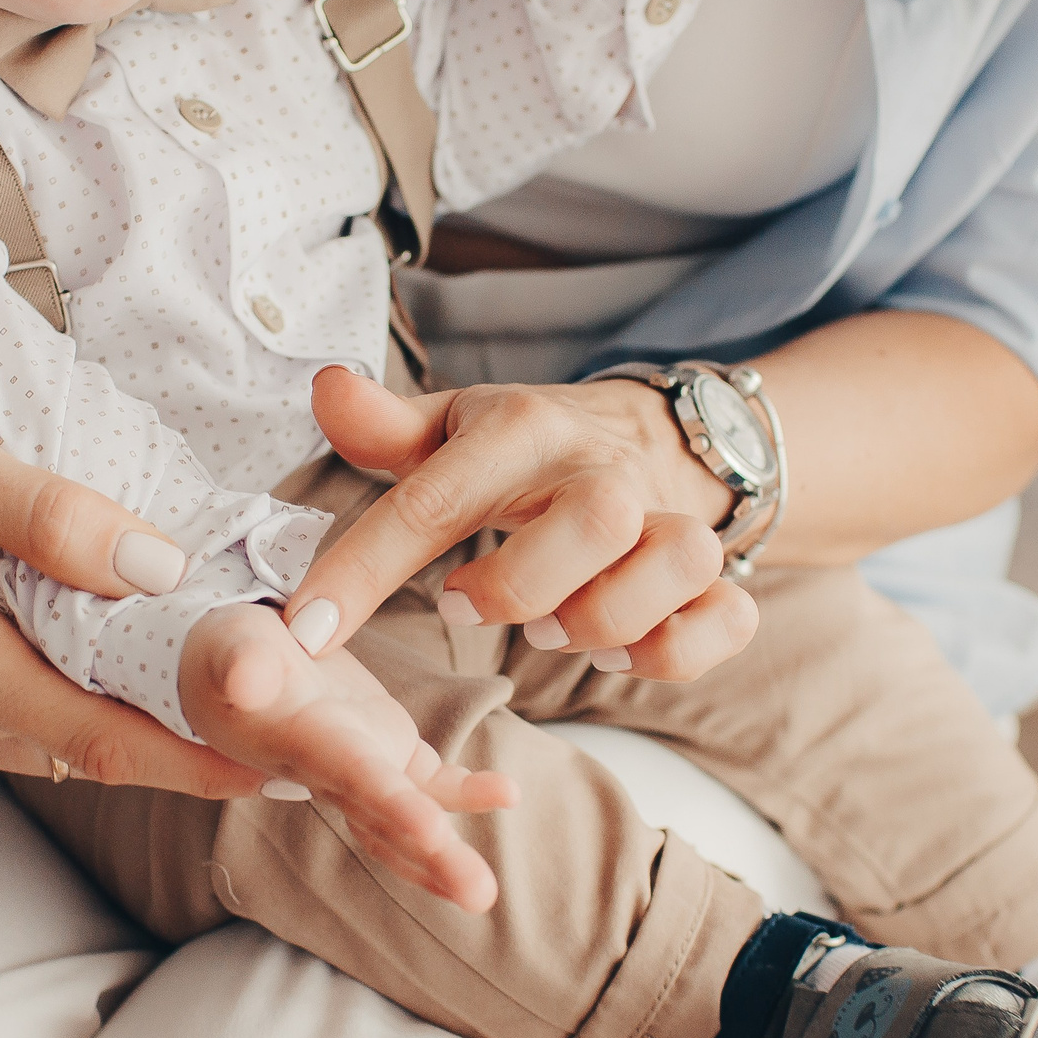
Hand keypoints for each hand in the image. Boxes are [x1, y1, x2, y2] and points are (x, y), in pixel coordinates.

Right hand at [0, 370, 268, 794]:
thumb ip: (56, 517)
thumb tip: (161, 567)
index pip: (103, 741)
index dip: (202, 760)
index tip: (285, 764)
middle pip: (91, 750)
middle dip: (192, 744)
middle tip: (294, 728)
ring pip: (60, 736)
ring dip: (143, 722)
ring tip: (238, 696)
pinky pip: (26, 713)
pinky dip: (89, 700)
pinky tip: (142, 668)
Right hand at [180, 604, 516, 911]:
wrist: (235, 663)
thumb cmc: (229, 653)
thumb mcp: (229, 648)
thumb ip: (240, 663)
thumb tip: (246, 681)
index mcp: (304, 743)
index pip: (354, 777)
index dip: (391, 804)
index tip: (433, 832)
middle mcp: (334, 771)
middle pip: (387, 821)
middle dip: (433, 858)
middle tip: (480, 894)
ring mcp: (364, 768)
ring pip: (410, 820)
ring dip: (446, 856)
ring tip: (484, 892)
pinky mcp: (387, 751)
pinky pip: (432, 781)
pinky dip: (468, 791)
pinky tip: (506, 795)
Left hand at [285, 367, 758, 681]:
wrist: (657, 436)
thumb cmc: (529, 449)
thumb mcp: (454, 427)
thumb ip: (385, 425)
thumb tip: (325, 388)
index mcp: (523, 431)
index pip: (435, 500)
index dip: (364, 570)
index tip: (309, 628)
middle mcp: (605, 471)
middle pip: (598, 519)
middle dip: (522, 584)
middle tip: (465, 603)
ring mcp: (672, 519)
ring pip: (677, 561)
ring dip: (607, 617)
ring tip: (549, 627)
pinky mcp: (716, 574)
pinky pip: (728, 617)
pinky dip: (676, 649)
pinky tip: (622, 650)